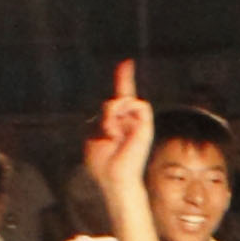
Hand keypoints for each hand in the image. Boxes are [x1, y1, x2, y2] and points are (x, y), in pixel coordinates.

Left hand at [83, 58, 153, 211]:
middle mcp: (129, 120)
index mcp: (117, 122)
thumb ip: (104, 117)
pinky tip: (120, 130)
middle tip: (107, 133)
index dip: (124, 79)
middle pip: (119, 96)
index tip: (127, 63)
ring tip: (111, 132)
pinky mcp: (146, 125)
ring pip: (125, 98)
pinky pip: (139, 103)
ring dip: (113, 113)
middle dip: (108, 113)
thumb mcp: (93, 135)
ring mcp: (138, 122)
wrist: (114, 177)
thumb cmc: (101, 162)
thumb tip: (118, 102)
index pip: (121, 96)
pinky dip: (126, 113)